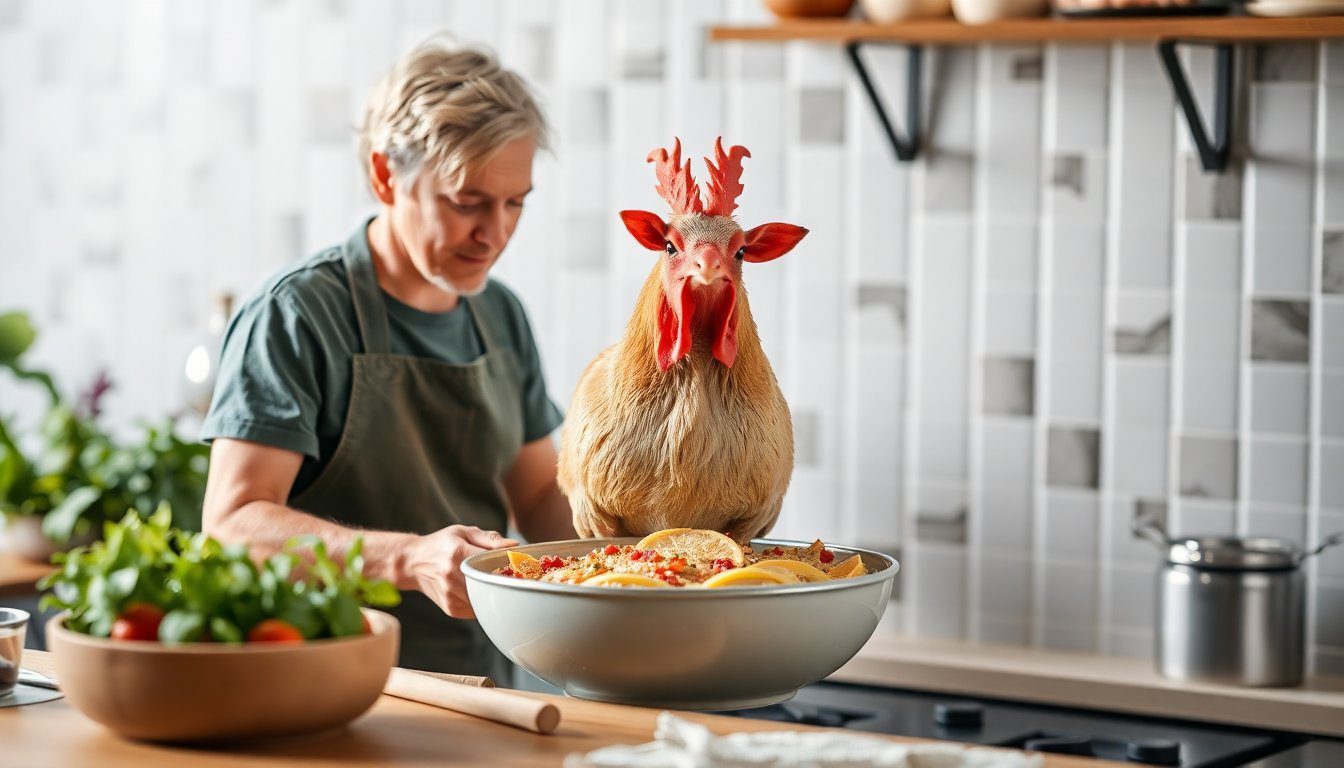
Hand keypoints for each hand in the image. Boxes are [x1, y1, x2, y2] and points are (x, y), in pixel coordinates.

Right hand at [403, 525, 517, 618]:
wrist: (412, 563)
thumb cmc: (440, 544)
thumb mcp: (462, 532)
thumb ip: (489, 539)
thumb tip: (515, 545)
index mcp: (457, 554)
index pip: (491, 562)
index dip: (509, 565)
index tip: (520, 565)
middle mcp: (453, 577)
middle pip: (491, 585)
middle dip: (505, 582)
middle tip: (515, 577)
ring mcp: (451, 595)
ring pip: (486, 600)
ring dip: (495, 593)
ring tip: (499, 583)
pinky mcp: (452, 609)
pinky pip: (478, 609)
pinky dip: (484, 601)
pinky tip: (481, 591)